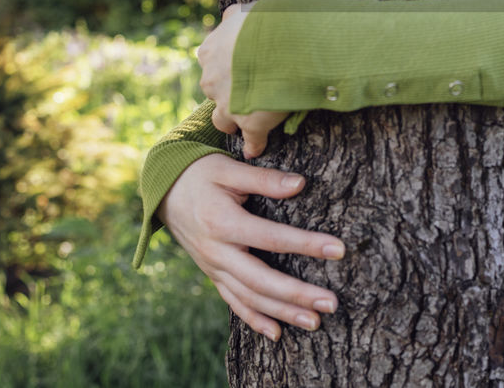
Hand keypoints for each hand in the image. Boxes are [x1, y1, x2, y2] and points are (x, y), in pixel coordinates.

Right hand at [159, 152, 345, 340]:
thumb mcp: (229, 169)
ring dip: (282, 312)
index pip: (271, 238)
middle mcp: (217, 251)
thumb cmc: (200, 174)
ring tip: (314, 322)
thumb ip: (265, 179)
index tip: (338, 250)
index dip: (306, 244)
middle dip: (297, 294)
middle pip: (261, 279)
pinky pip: (233, 302)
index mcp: (223, 222)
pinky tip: (277, 334)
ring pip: (249, 297)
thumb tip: (301, 184)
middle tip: (331, 303)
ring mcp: (213, 267)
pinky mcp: (213, 275)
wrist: (164, 191)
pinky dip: (254, 320)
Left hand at [199, 1, 287, 157]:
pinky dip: (254, 145)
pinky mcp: (250, 123)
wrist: (284, 43)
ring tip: (245, 123)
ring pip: (223, 119)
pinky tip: (256, 149)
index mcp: (210, 52)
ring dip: (233, 121)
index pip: (211, 63)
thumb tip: (231, 14)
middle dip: (228, 93)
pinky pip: (251, 140)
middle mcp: (212, 79)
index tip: (239, 69)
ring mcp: (228, 104)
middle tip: (247, 92)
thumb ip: (236, 16)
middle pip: (215, 92)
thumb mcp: (247, 11)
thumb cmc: (269, 22)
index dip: (226, 68)